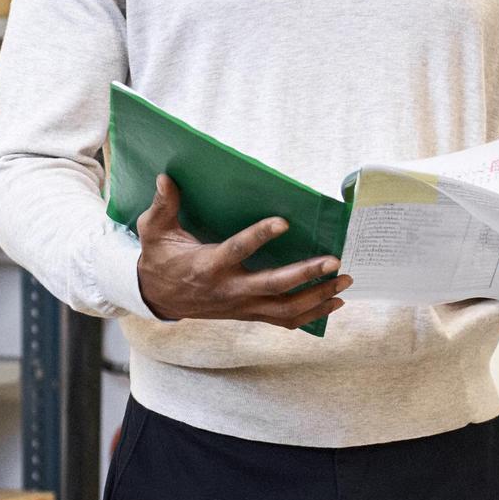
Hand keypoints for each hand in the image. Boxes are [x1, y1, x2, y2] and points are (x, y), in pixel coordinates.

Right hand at [135, 174, 350, 326]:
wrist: (158, 298)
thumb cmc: (160, 259)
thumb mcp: (154, 231)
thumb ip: (163, 205)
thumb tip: (165, 178)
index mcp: (209, 265)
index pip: (238, 251)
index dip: (260, 236)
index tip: (284, 221)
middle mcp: (229, 289)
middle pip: (273, 286)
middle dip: (306, 275)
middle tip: (334, 260)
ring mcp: (241, 306)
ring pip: (285, 309)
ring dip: (318, 296)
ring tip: (344, 280)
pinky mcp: (248, 314)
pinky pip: (284, 320)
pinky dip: (312, 314)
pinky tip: (334, 302)